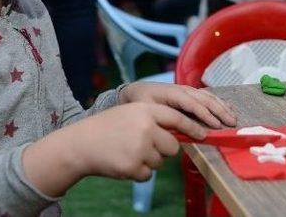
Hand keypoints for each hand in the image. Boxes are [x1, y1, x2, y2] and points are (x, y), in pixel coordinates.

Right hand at [22, 102, 209, 194]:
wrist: (81, 144)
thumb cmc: (107, 128)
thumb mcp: (131, 114)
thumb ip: (153, 119)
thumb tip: (181, 132)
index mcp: (145, 110)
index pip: (177, 118)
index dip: (193, 127)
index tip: (204, 134)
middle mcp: (146, 127)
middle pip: (173, 146)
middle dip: (164, 149)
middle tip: (145, 146)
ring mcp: (140, 148)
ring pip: (160, 161)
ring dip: (148, 160)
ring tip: (128, 151)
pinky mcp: (134, 166)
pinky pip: (147, 174)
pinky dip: (137, 172)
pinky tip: (122, 161)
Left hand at [119, 82, 236, 128]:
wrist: (134, 92)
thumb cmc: (140, 103)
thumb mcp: (146, 111)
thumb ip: (162, 120)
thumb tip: (178, 133)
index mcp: (171, 93)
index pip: (191, 103)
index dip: (204, 114)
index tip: (215, 126)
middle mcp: (182, 89)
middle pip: (204, 99)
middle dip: (219, 111)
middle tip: (231, 124)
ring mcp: (187, 90)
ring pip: (208, 96)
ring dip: (222, 107)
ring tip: (233, 118)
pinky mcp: (189, 93)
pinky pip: (207, 96)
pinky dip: (219, 102)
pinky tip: (228, 108)